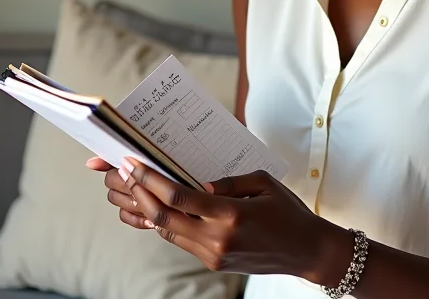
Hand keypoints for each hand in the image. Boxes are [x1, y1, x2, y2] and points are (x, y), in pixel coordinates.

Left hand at [86, 156, 344, 280]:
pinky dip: (164, 225)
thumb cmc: (288, 212)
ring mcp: (213, 255)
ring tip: (131, 189)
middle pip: (163, 218)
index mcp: (230, 214)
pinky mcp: (213, 263)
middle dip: (139, 194)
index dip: (151, 181)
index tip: (133, 165)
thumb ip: (229, 182)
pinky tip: (154, 210)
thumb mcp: (264, 183)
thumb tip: (199, 183)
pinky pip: (180, 242)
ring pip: (167, 232)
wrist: (306, 251)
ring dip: (146, 210)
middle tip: (122, 174)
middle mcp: (217, 238)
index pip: (178, 198)